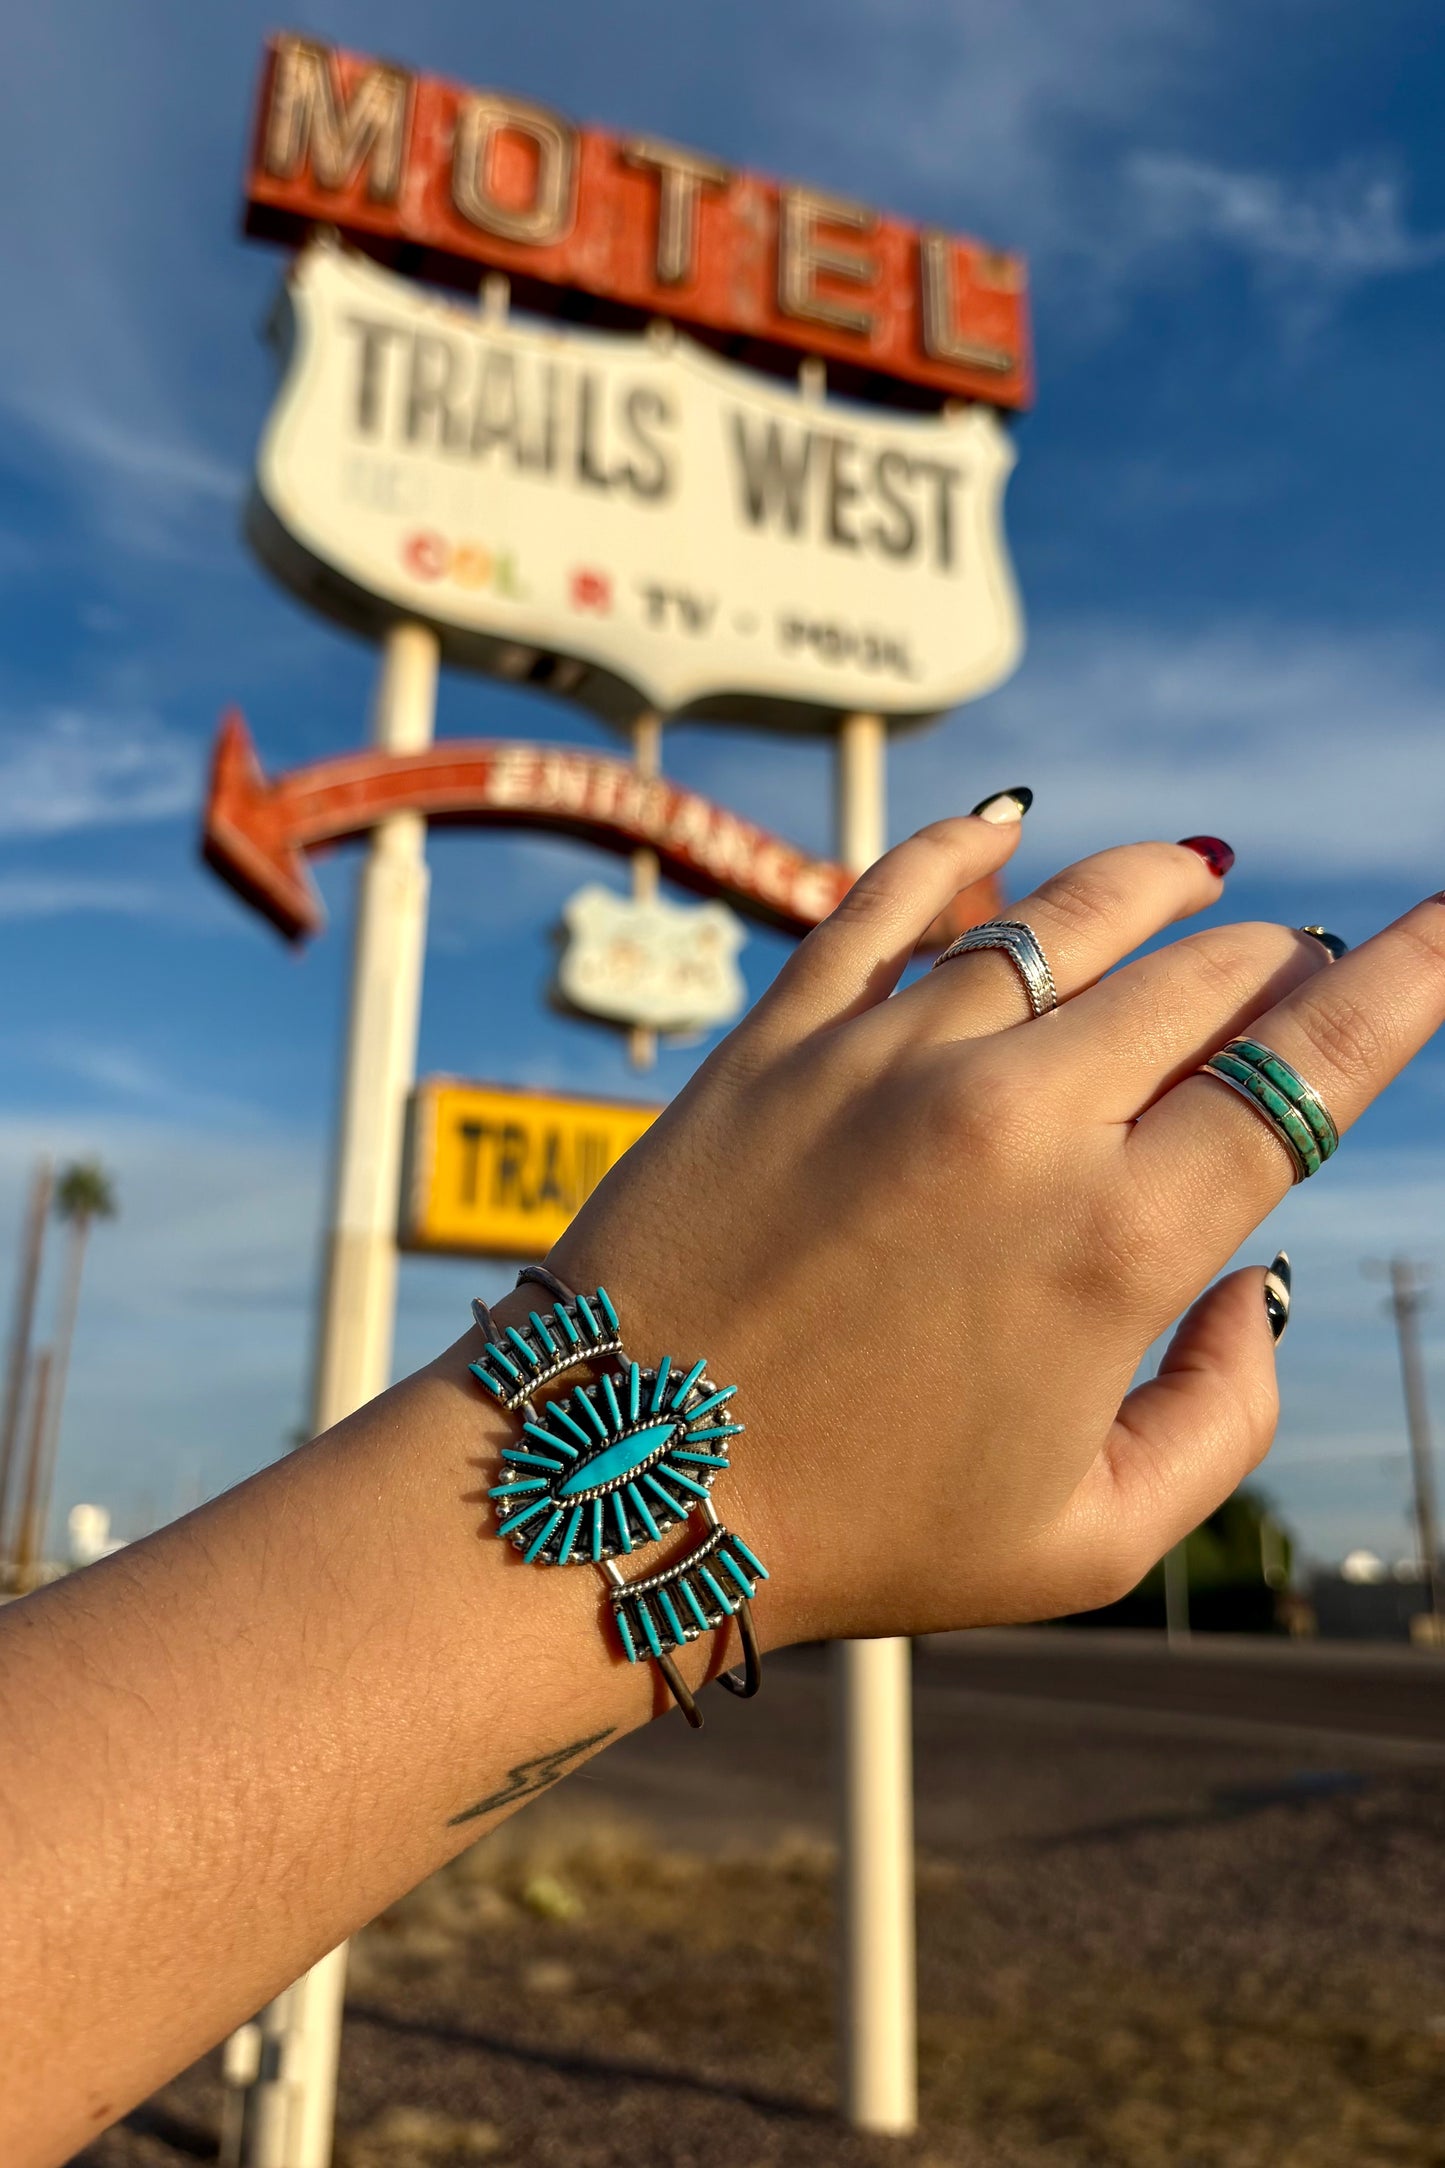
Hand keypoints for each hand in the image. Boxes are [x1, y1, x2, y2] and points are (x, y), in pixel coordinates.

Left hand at [551, 811, 1444, 1644]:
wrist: (609, 1490)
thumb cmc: (859, 1532)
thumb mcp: (1089, 1542)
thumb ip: (1226, 1418)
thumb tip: (1257, 1288)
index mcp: (1116, 1246)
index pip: (1305, 1072)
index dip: (1404, 984)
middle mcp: (1018, 1121)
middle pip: (1205, 980)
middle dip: (1276, 964)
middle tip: (1290, 972)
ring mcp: (890, 1061)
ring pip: (1071, 915)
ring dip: (1156, 889)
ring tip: (1197, 875)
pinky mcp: (782, 1037)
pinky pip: (891, 901)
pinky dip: (962, 856)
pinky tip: (1005, 836)